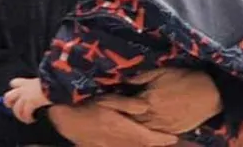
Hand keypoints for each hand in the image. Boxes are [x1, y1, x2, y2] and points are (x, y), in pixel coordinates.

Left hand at [3, 77, 49, 123]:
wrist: (56, 84)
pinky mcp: (30, 103)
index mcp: (26, 82)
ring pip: (16, 109)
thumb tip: (36, 95)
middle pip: (7, 97)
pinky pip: (25, 114)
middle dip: (10, 104)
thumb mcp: (42, 82)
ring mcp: (26, 96)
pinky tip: (33, 119)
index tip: (17, 97)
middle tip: (17, 109)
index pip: (13, 83)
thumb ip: (36, 86)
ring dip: (20, 116)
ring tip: (27, 118)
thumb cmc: (51, 83)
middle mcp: (23, 88)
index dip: (14, 90)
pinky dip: (28, 118)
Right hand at [47, 100, 176, 146]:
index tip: (174, 138)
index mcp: (123, 128)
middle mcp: (121, 141)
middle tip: (171, 141)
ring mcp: (113, 146)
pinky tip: (138, 144)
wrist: (68, 122)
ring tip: (159, 142)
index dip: (162, 138)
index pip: (148, 136)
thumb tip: (147, 106)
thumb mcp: (108, 100)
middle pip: (144, 145)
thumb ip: (128, 104)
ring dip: (148, 146)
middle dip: (158, 143)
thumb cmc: (87, 106)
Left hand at [118, 68, 221, 133]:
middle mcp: (153, 115)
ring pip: (142, 131)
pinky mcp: (172, 132)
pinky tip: (142, 130)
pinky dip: (147, 134)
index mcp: (148, 99)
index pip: (126, 105)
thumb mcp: (160, 71)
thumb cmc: (184, 78)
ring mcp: (163, 126)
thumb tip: (124, 81)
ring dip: (133, 128)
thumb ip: (140, 78)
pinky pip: (155, 136)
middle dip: (122, 119)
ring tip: (125, 125)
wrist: (209, 92)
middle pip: (132, 121)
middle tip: (112, 118)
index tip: (107, 104)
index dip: (116, 105)